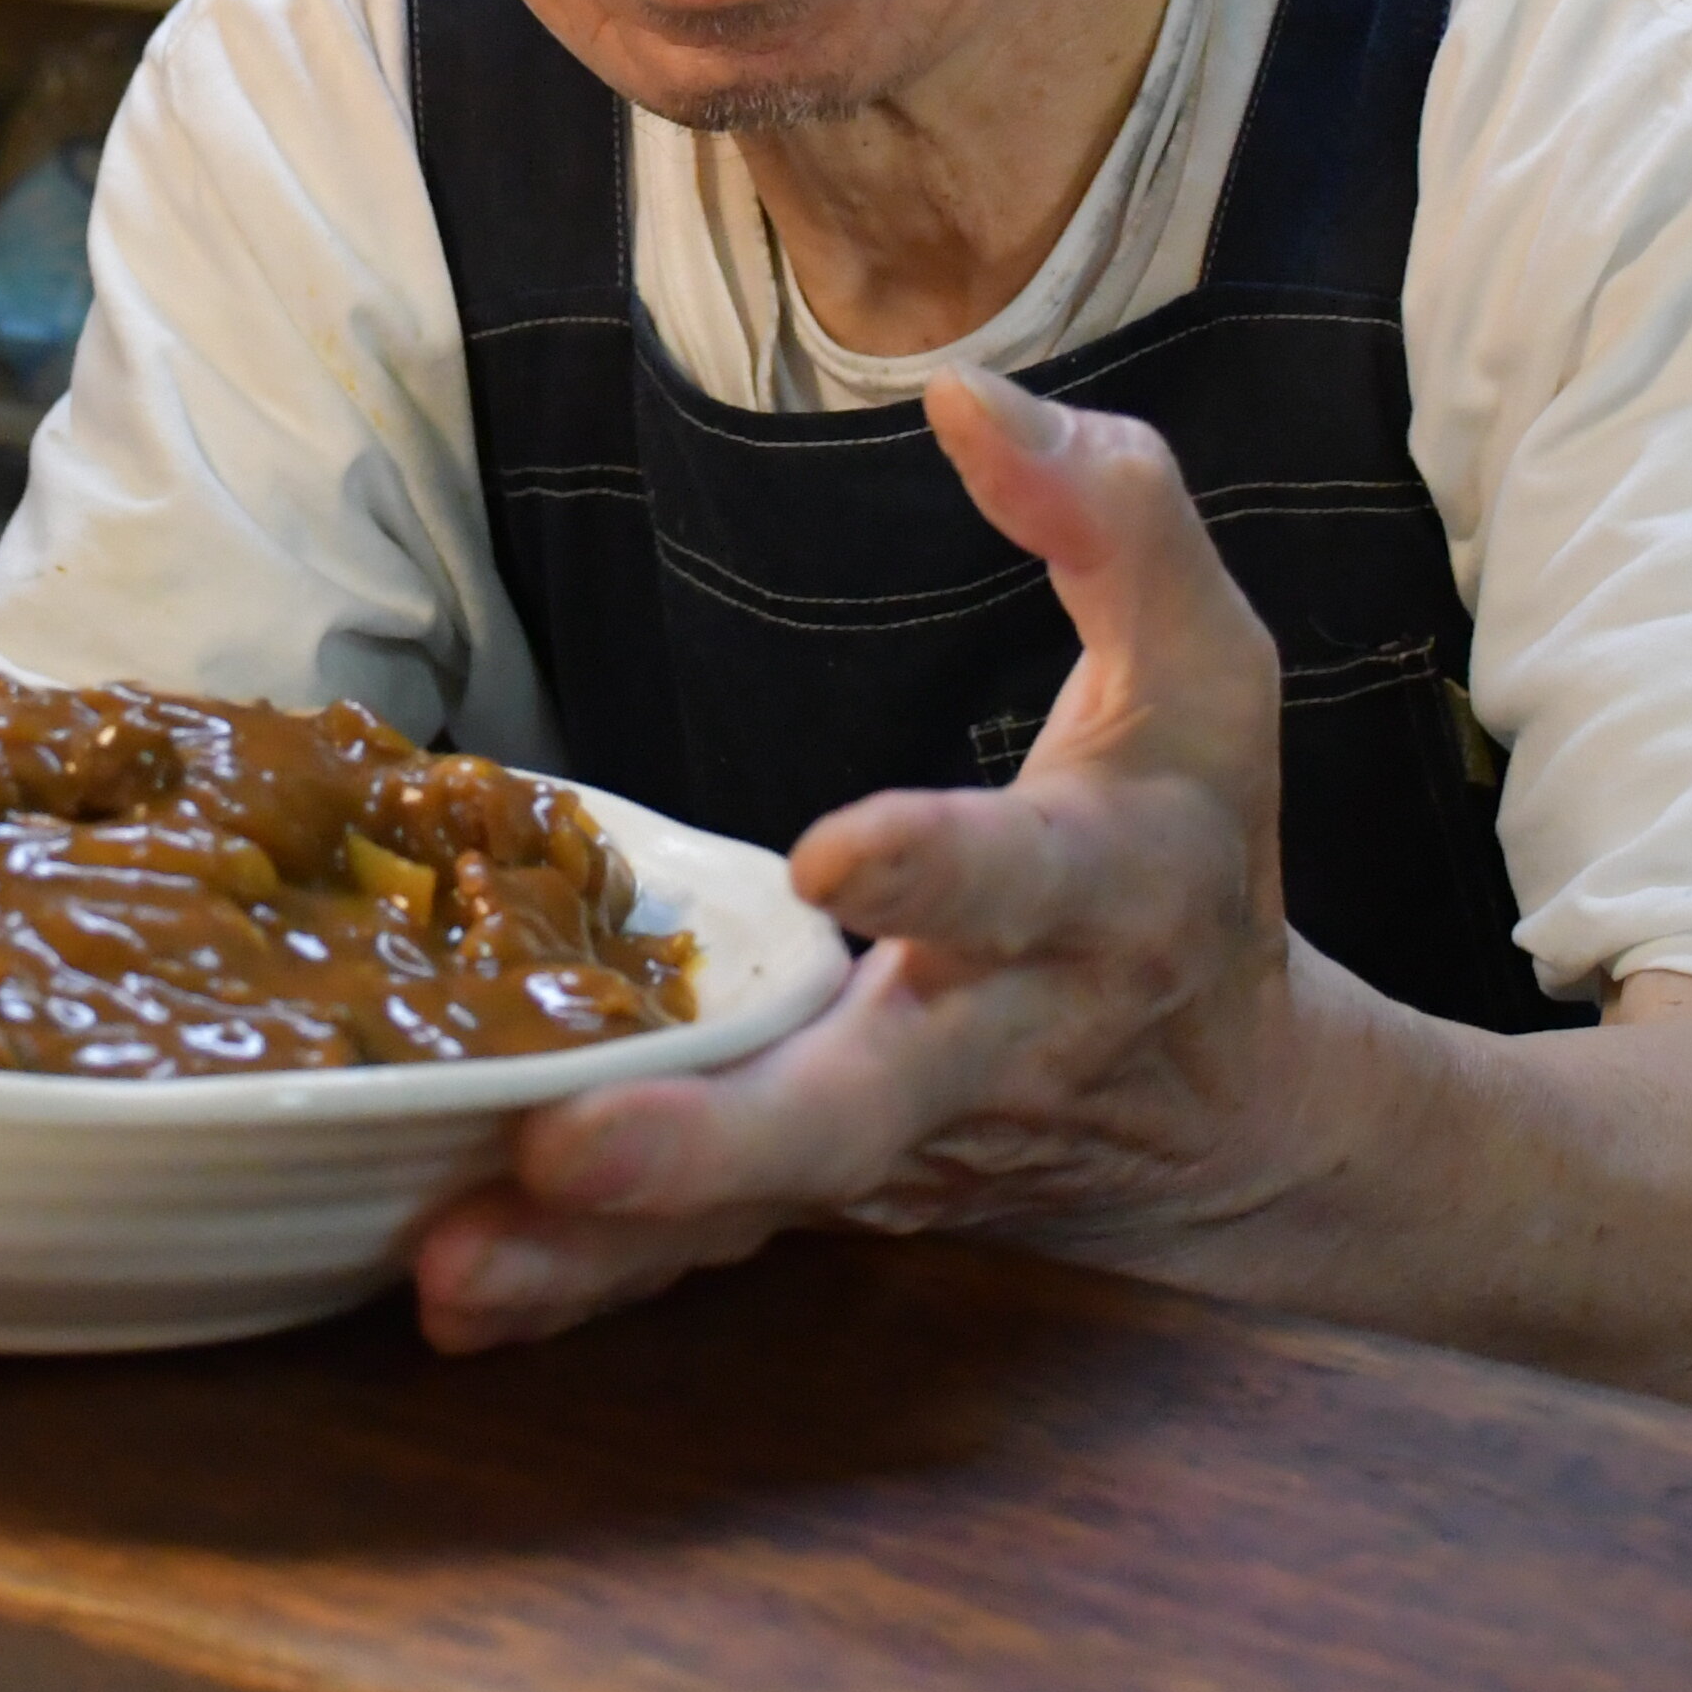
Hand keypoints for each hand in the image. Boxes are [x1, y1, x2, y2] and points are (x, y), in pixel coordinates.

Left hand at [411, 366, 1331, 1349]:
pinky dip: (586, 1282)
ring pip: (755, 1207)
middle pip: (860, 1107)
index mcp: (1098, 896)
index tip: (838, 854)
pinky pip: (706, 1250)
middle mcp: (995, 1043)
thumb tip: (967, 397)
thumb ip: (1110, 512)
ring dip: (605, 1244)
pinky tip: (452, 1295)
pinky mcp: (830, 1200)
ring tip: (453, 1262)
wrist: (1239, 1108)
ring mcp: (903, 1147)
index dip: (939, 870)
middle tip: (570, 1144)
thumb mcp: (1204, 663)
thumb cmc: (1199, 842)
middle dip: (718, 1137)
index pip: (1019, 880)